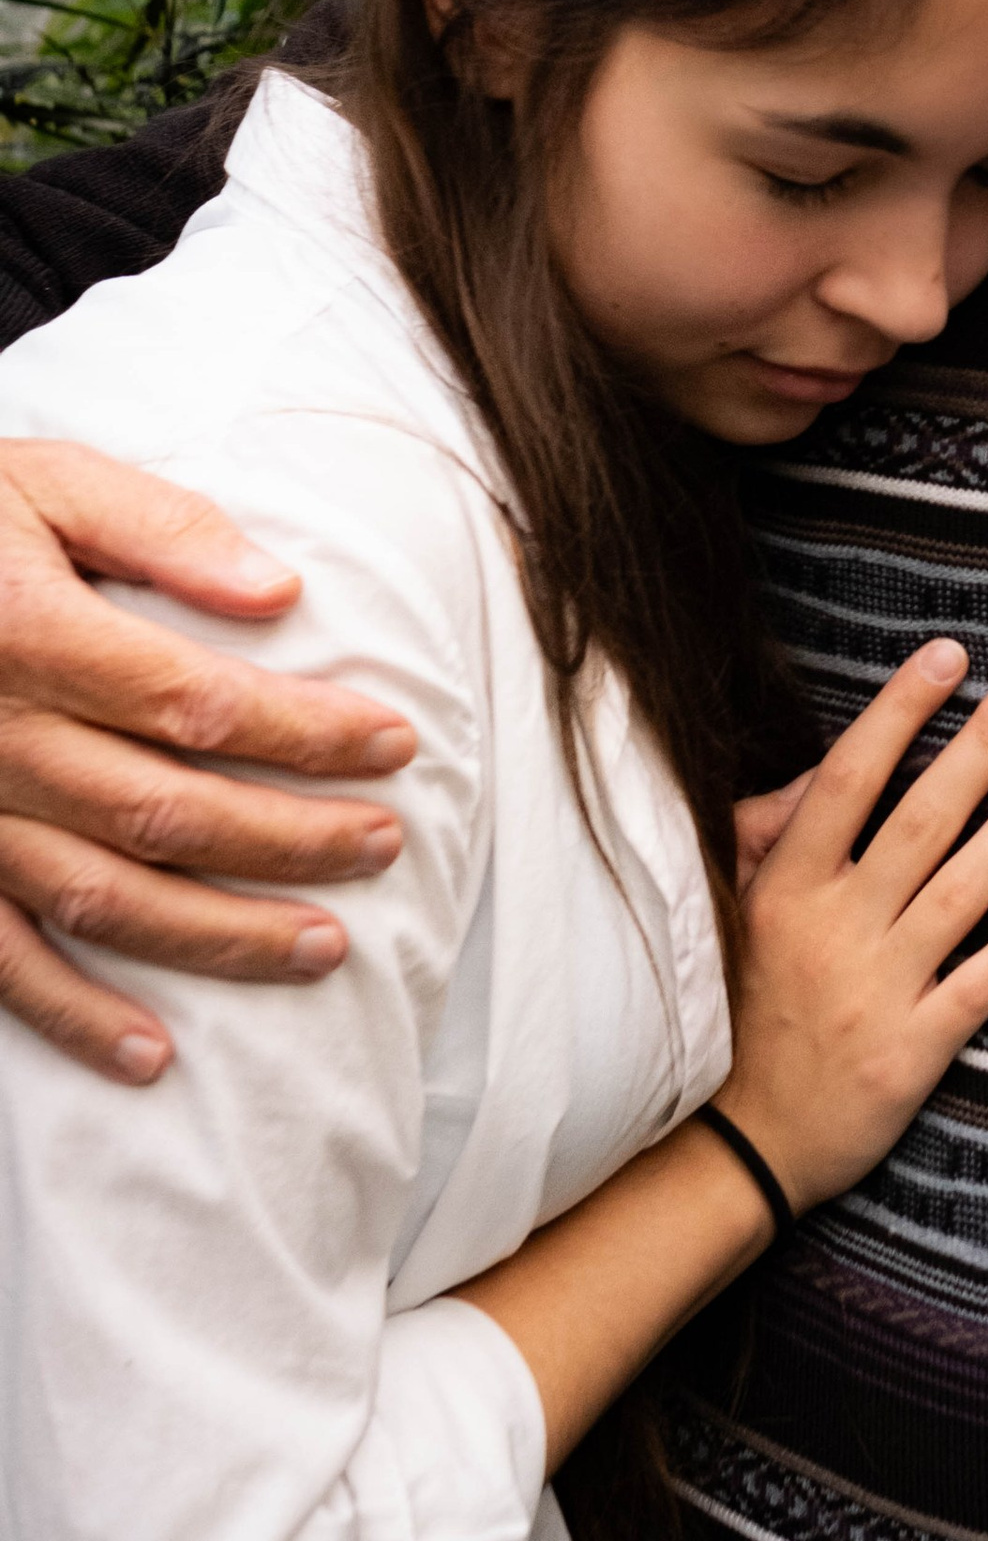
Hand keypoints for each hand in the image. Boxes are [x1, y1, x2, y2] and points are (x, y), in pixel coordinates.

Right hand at [0, 443, 418, 1085]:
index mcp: (31, 635)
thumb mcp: (47, 484)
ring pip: (102, 897)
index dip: (308, 733)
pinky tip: (154, 1055)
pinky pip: (3, 960)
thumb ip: (162, 530)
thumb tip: (280, 591)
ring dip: (219, 935)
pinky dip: (74, 1016)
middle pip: (168, 811)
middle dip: (291, 839)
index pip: (199, 702)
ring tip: (324, 948)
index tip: (395, 743)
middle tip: (384, 844)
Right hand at [718, 636, 987, 1211]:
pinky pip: (981, 982)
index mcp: (784, 888)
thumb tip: (819, 773)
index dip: (900, 712)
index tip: (948, 656)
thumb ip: (767, 838)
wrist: (736, 1147)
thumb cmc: (736, 1014)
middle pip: (921, 818)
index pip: (850, 779)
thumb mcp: (727, 916)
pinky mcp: (913, 1051)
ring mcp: (878, 990)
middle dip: (981, 744)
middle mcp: (834, 929)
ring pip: (962, 889)